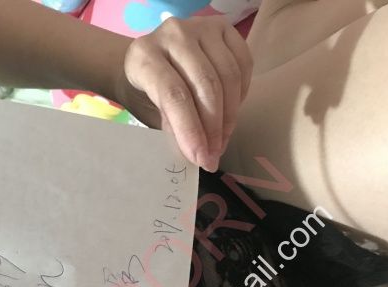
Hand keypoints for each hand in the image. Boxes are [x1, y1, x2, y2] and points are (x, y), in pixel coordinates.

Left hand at [115, 16, 252, 171]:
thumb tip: (198, 152)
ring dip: (229, 116)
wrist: (148, 61)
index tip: (202, 158)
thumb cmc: (145, 92)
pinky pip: (243, 63)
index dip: (191, 130)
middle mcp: (171, 34)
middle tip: (214, 154)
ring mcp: (200, 26)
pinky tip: (230, 112)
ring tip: (222, 139)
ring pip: (228, 76)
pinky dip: (241, 94)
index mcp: (144, 56)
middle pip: (205, 86)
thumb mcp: (148, 111)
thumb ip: (170, 127)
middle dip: (213, 128)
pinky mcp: (222, 27)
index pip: (173, 96)